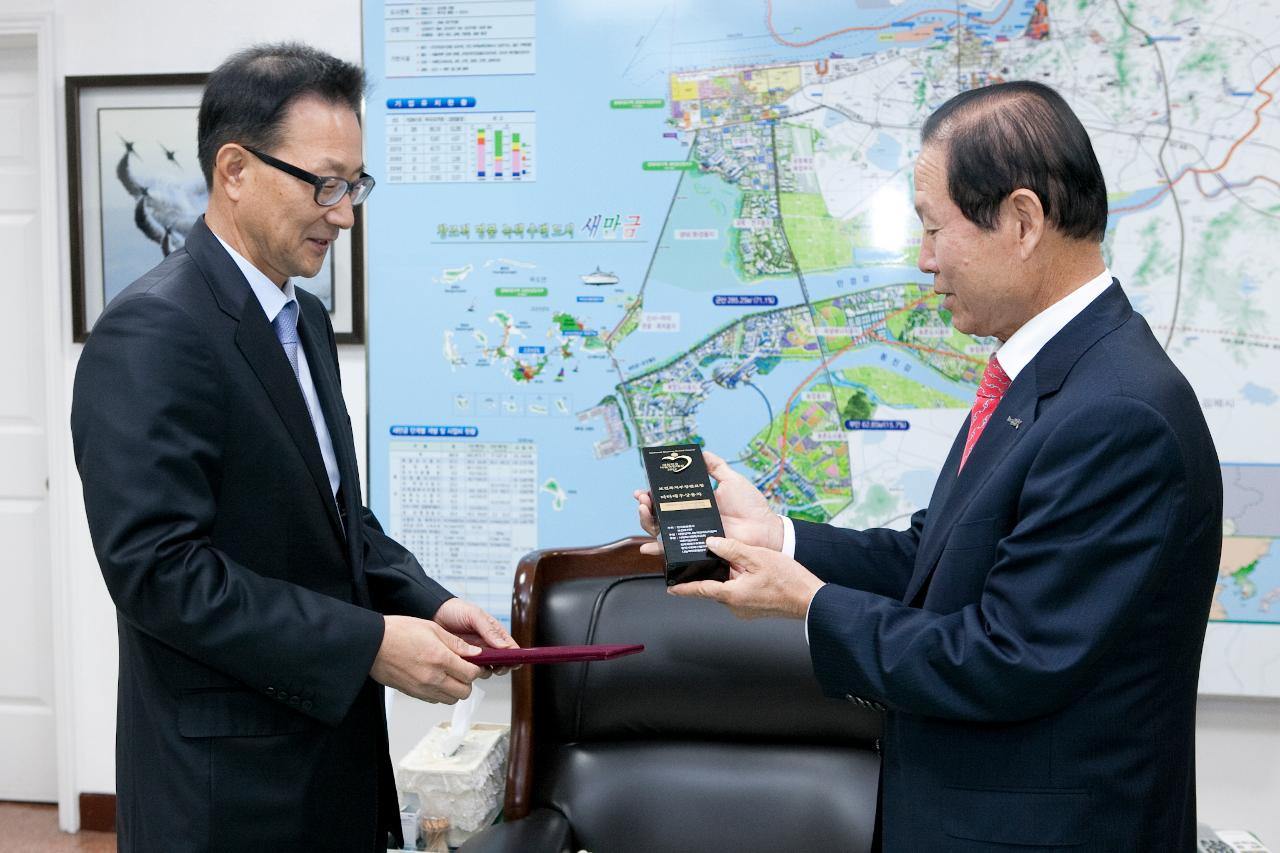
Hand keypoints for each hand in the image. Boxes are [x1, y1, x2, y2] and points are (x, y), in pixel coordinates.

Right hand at [370, 615, 482, 703]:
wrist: (371, 644)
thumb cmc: (397, 632)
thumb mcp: (432, 628)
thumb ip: (456, 643)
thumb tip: (475, 653)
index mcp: (440, 658)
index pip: (471, 674)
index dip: (477, 669)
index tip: (476, 663)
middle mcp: (432, 678)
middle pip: (464, 692)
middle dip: (468, 681)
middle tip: (464, 669)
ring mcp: (422, 688)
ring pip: (451, 699)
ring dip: (455, 689)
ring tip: (450, 674)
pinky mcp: (413, 694)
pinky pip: (435, 700)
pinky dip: (441, 693)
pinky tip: (436, 678)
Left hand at [434, 597, 518, 676]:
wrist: (433, 613)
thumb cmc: (456, 610)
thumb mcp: (474, 615)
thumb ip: (489, 630)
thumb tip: (505, 646)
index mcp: (494, 632)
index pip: (510, 646)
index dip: (515, 656)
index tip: (515, 663)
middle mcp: (487, 644)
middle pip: (501, 661)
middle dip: (502, 666)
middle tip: (497, 668)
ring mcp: (475, 653)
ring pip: (487, 668)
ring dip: (486, 671)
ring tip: (480, 668)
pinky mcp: (463, 660)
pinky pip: (471, 670)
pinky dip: (471, 672)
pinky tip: (467, 669)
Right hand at [634, 449, 783, 555]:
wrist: (764, 529)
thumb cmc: (751, 506)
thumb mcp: (732, 480)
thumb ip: (716, 466)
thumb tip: (701, 451)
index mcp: (696, 504)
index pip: (668, 499)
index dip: (653, 494)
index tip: (644, 488)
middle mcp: (690, 520)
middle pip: (659, 515)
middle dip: (645, 506)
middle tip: (642, 498)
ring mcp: (692, 535)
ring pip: (660, 531)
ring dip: (646, 522)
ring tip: (644, 511)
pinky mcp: (696, 549)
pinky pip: (673, 551)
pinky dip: (658, 550)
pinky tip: (647, 548)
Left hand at [668, 536, 823, 620]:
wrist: (811, 600)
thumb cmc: (788, 581)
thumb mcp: (757, 557)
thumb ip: (731, 548)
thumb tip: (711, 543)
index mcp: (731, 594)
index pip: (699, 590)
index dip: (683, 588)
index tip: (670, 587)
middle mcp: (736, 605)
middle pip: (714, 588)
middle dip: (709, 575)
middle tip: (705, 559)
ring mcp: (746, 610)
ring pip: (728, 590)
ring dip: (728, 577)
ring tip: (735, 561)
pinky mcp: (755, 609)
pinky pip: (740, 594)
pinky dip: (739, 582)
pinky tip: (749, 571)